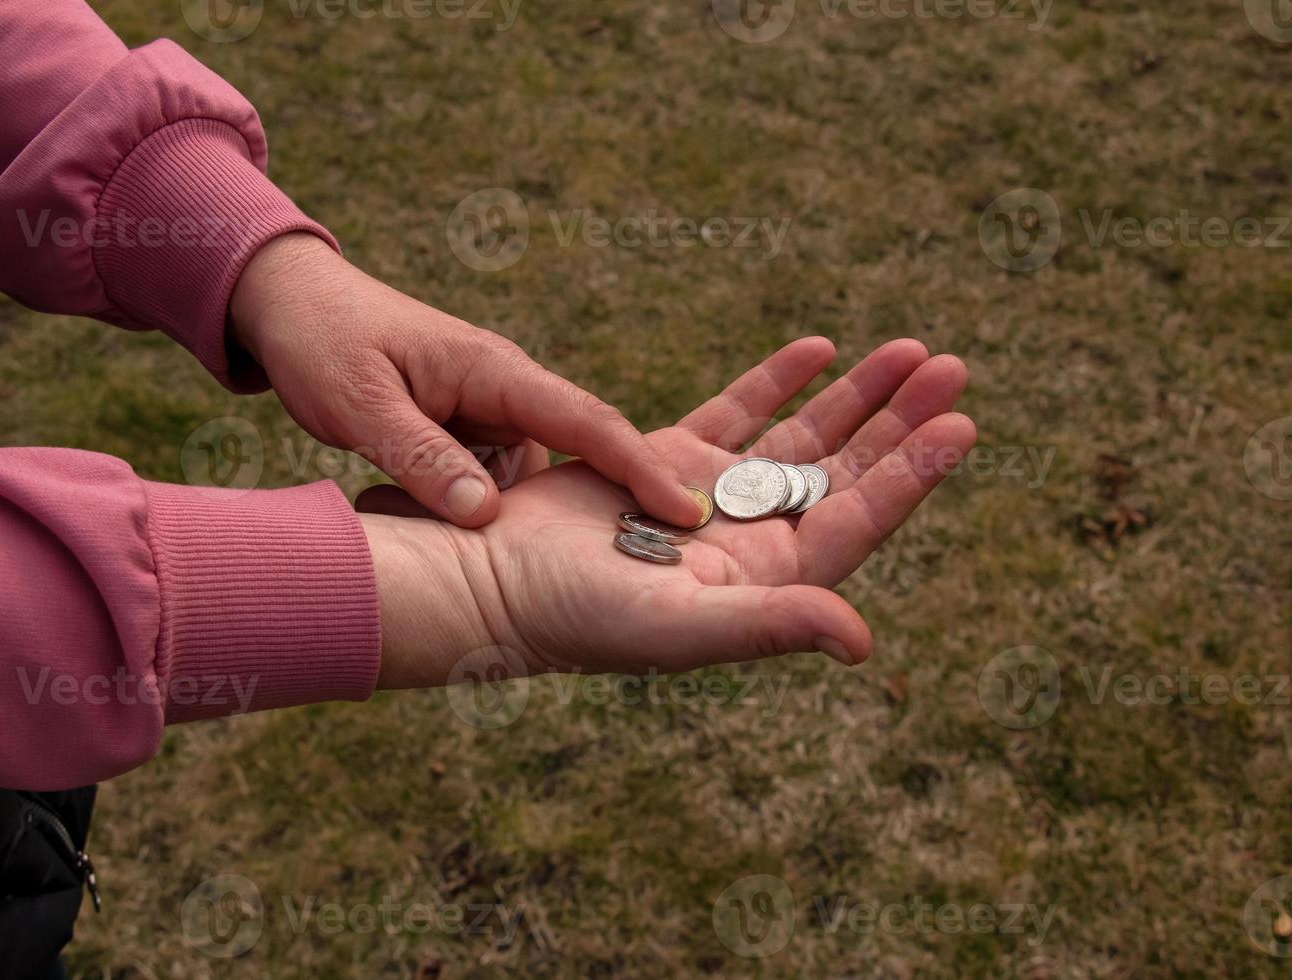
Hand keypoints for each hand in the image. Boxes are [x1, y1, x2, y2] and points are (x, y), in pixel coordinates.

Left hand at [228, 233, 700, 527]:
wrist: (290, 304)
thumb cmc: (323, 342)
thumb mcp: (361, 404)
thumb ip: (419, 458)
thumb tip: (484, 515)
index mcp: (495, 370)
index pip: (588, 421)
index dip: (641, 468)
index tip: (687, 511)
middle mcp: (506, 390)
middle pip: (583, 451)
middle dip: (621, 501)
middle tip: (658, 561)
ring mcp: (489, 412)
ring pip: (539, 477)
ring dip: (549, 521)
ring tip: (562, 578)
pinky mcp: (467, 432)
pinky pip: (500, 480)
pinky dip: (504, 514)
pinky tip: (492, 556)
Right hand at [359, 337, 975, 687]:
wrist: (494, 581)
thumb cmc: (580, 617)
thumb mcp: (683, 626)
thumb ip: (773, 623)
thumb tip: (863, 640)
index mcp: (766, 580)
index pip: (858, 516)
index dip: (913, 473)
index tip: (961, 423)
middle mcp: (749, 539)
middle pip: (845, 469)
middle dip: (899, 420)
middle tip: (952, 367)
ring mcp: (709, 496)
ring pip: (800, 435)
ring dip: (855, 394)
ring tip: (908, 349)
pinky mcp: (663, 460)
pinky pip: (737, 412)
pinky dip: (777, 379)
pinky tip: (817, 348)